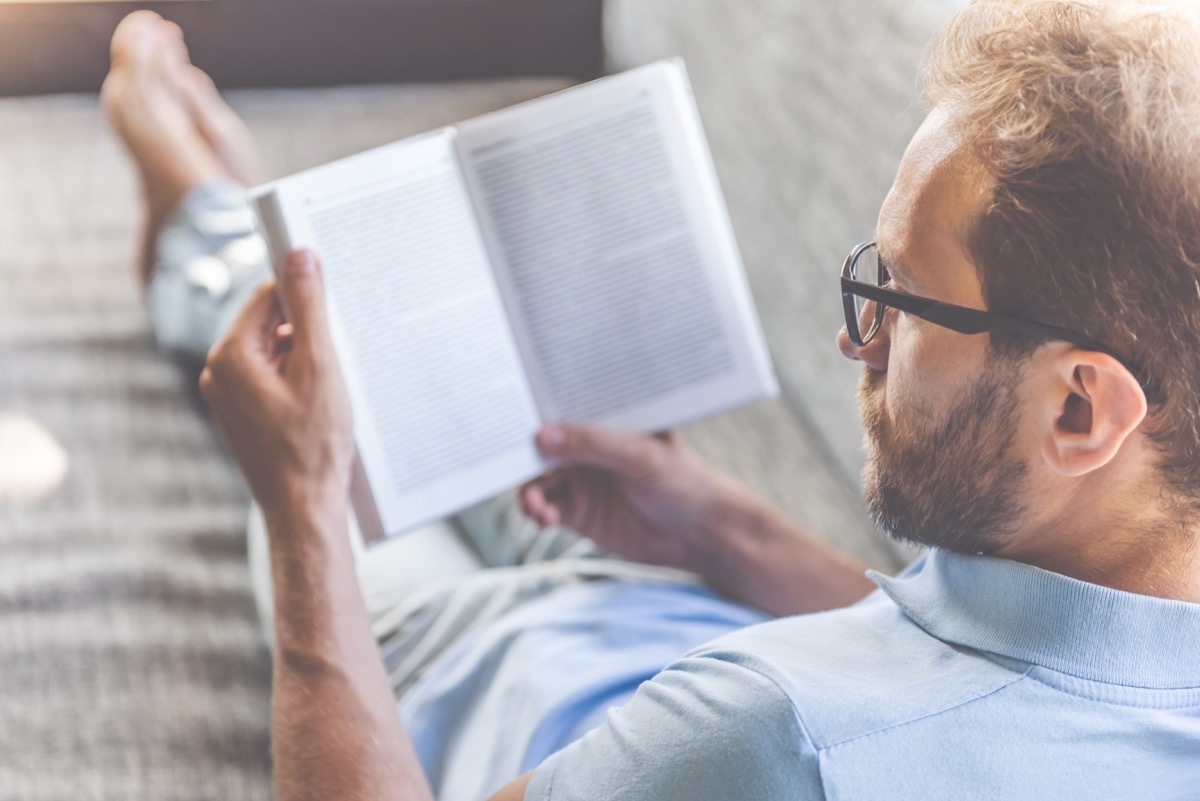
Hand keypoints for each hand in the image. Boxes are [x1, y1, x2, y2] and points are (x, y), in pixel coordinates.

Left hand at [199, 250, 353, 516]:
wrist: (304, 506)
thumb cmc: (313, 444)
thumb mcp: (320, 366)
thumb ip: (309, 307)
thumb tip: (301, 255)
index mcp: (229, 356)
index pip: (265, 296)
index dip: (301, 291)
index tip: (333, 291)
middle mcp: (219, 373)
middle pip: (268, 322)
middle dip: (306, 330)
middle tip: (339, 352)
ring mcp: (228, 396)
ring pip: (272, 351)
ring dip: (305, 356)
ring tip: (331, 386)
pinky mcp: (243, 414)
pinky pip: (271, 377)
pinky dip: (298, 379)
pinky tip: (321, 402)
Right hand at [520, 424, 747, 571]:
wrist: (700, 535)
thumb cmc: (684, 482)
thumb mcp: (642, 456)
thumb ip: (594, 444)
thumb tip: (544, 435)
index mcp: (605, 420)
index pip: (564, 407)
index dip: (537, 409)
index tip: (512, 414)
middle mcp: (588, 447)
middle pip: (542, 444)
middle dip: (521, 453)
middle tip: (506, 462)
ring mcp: (581, 479)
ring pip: (538, 479)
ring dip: (528, 489)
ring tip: (535, 504)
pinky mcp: (578, 512)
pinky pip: (545, 508)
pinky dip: (537, 511)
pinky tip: (541, 517)